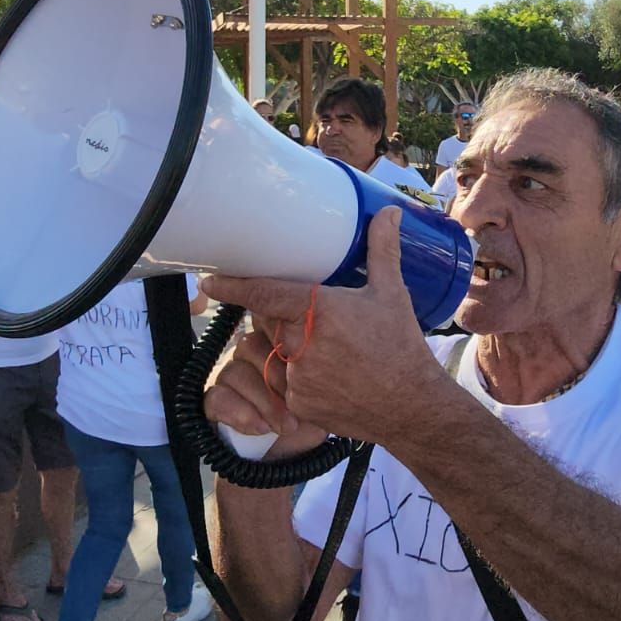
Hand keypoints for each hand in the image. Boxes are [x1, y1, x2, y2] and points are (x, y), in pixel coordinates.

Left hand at [201, 207, 448, 447]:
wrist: (411, 407)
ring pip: (271, 353)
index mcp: (319, 311)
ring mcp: (296, 377)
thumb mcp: (392, 294)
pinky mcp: (296, 403)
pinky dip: (294, 375)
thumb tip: (389, 213)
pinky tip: (324, 374)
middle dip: (278, 317)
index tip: (210, 282)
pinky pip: (281, 382)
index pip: (262, 295)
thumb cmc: (400, 347)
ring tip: (320, 349)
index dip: (233, 287)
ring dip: (284, 347)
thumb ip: (382, 251)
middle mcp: (301, 344)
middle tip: (307, 317)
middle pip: (268, 322)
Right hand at [204, 328, 328, 459]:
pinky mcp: (214, 401)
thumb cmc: (309, 421)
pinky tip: (261, 428)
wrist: (290, 461)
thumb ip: (312, 367)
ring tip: (286, 426)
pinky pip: (217, 398)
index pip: (266, 319)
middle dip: (277, 379)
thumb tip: (306, 346)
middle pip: (249, 346)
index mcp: (276, 342)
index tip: (298, 366)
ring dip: (264, 402)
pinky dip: (241, 414)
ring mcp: (228, 375)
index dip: (282, 340)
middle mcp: (249, 354)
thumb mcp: (321, 392)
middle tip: (298, 405)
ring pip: (234, 372)